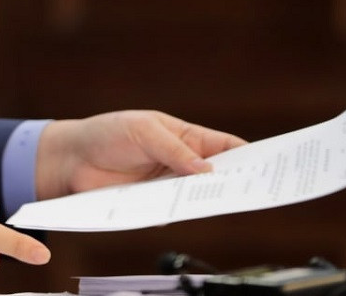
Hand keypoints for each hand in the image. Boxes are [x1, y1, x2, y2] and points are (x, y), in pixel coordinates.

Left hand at [35, 111, 247, 199]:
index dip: (251, 155)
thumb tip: (207, 169)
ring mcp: (169, 186)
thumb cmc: (107, 134)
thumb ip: (174, 150)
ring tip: (229, 202)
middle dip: (239, 181)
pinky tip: (193, 214)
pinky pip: (175, 212)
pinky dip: (185, 213)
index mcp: (186, 137)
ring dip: (212, 199)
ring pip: (199, 196)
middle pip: (219, 175)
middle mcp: (182, 163)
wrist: (71, 159)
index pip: (226, 146)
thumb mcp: (143, 131)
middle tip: (259, 191)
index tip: (274, 165)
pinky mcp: (153, 206)